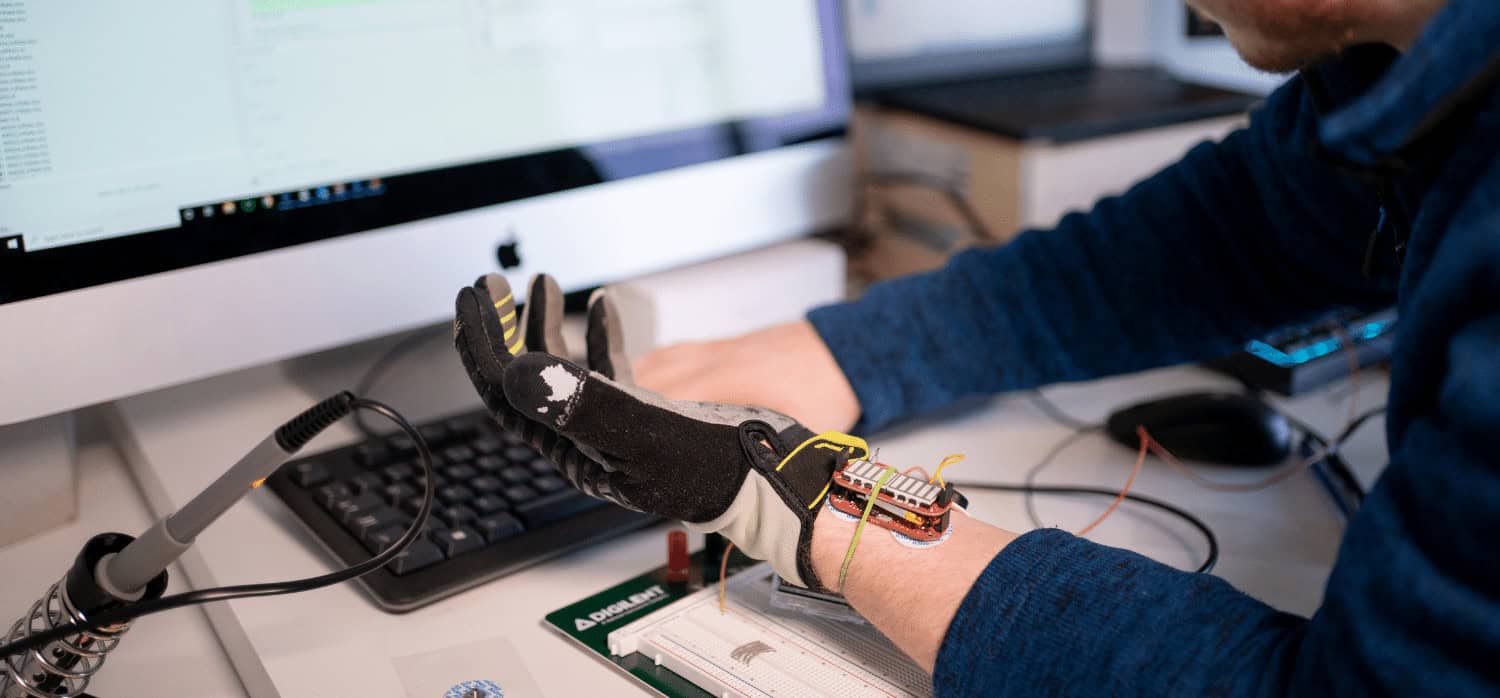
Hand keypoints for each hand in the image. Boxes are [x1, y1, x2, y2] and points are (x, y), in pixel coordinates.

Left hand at [452, 273, 865, 589]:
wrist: (780, 475)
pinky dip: (603, 335)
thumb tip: (514, 371)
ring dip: (548, 325)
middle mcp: (589, 441)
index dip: (484, 345)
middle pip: (527, 380)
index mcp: (576, 451)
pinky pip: (610, 370)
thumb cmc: (719, 466)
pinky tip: (607, 306)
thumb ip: (579, 401)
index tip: (473, 300)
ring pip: (564, 372)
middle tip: (490, 286)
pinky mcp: (650, 415)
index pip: (510, 394)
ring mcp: (618, 427)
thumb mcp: (643, 430)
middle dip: (504, 329)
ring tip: (544, 283)